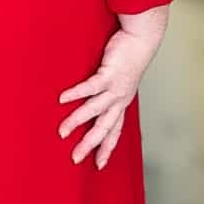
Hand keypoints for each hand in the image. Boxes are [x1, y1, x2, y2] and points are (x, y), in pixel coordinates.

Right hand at [58, 6, 169, 168]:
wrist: (141, 39)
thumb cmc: (127, 57)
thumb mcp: (119, 80)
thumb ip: (106, 91)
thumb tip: (91, 99)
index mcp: (121, 103)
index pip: (115, 132)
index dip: (107, 148)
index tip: (99, 165)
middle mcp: (119, 100)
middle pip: (104, 128)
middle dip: (89, 145)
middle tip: (75, 158)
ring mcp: (115, 89)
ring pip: (94, 110)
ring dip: (77, 122)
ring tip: (62, 132)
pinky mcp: (109, 74)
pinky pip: (90, 87)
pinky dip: (76, 94)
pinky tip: (62, 99)